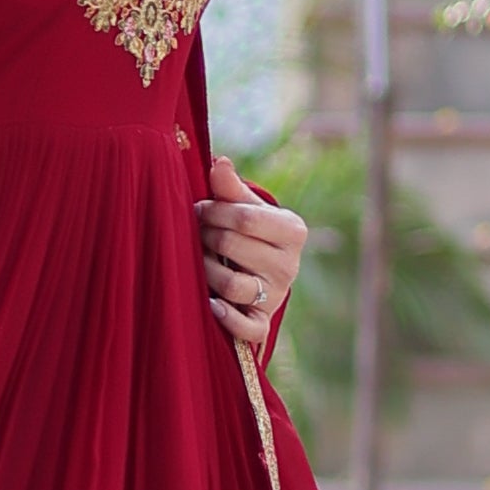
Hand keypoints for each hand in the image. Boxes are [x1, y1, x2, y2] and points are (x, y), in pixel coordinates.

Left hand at [197, 154, 306, 350]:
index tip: (200, 209)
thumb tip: (219, 162)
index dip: (215, 211)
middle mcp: (290, 265)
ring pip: (233, 284)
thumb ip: (231, 189)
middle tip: (196, 233)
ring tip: (198, 260)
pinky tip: (210, 305)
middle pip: (233, 246)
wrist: (262, 272)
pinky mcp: (262, 322)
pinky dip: (227, 318)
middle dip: (206, 237)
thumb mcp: (246, 208)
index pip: (246, 218)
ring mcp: (277, 296)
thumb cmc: (250, 233)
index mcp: (293, 231)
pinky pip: (247, 328)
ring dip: (205, 271)